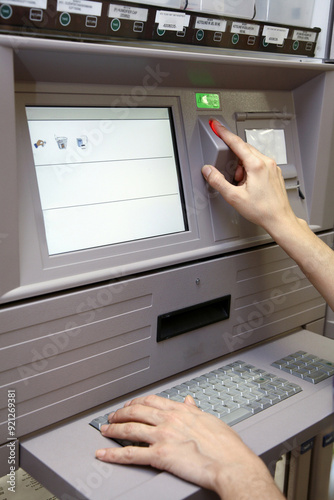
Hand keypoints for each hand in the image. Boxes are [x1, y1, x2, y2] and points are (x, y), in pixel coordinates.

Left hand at [95, 395, 283, 498]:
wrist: (231, 464)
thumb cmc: (226, 445)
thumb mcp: (210, 419)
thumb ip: (195, 410)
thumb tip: (189, 401)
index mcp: (181, 410)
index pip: (152, 400)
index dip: (137, 401)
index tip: (131, 404)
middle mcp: (169, 419)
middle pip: (136, 411)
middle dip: (121, 412)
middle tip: (112, 416)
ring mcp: (162, 436)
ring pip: (130, 428)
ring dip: (113, 429)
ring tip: (104, 430)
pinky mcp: (159, 455)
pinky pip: (130, 454)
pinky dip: (113, 453)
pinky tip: (104, 453)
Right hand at [202, 120, 296, 238]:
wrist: (279, 219)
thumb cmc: (262, 210)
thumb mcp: (234, 197)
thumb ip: (218, 181)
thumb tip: (208, 171)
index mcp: (256, 165)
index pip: (237, 143)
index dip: (224, 133)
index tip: (217, 126)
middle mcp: (267, 163)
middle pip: (244, 150)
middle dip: (233, 160)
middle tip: (231, 176)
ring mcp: (272, 167)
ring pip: (252, 157)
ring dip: (242, 167)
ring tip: (241, 184)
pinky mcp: (275, 173)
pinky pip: (259, 164)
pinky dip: (250, 171)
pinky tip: (249, 185)